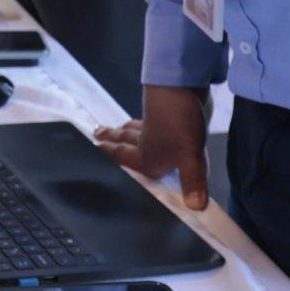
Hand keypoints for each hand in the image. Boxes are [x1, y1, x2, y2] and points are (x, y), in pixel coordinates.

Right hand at [92, 83, 210, 209]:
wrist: (184, 84)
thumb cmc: (179, 121)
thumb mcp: (189, 156)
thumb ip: (192, 182)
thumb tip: (196, 206)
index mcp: (148, 157)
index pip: (123, 159)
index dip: (109, 156)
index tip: (93, 150)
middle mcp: (148, 142)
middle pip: (125, 141)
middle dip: (113, 140)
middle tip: (97, 135)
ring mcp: (158, 125)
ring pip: (137, 129)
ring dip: (126, 130)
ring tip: (118, 128)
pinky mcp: (169, 113)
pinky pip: (151, 120)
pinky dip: (145, 122)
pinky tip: (149, 120)